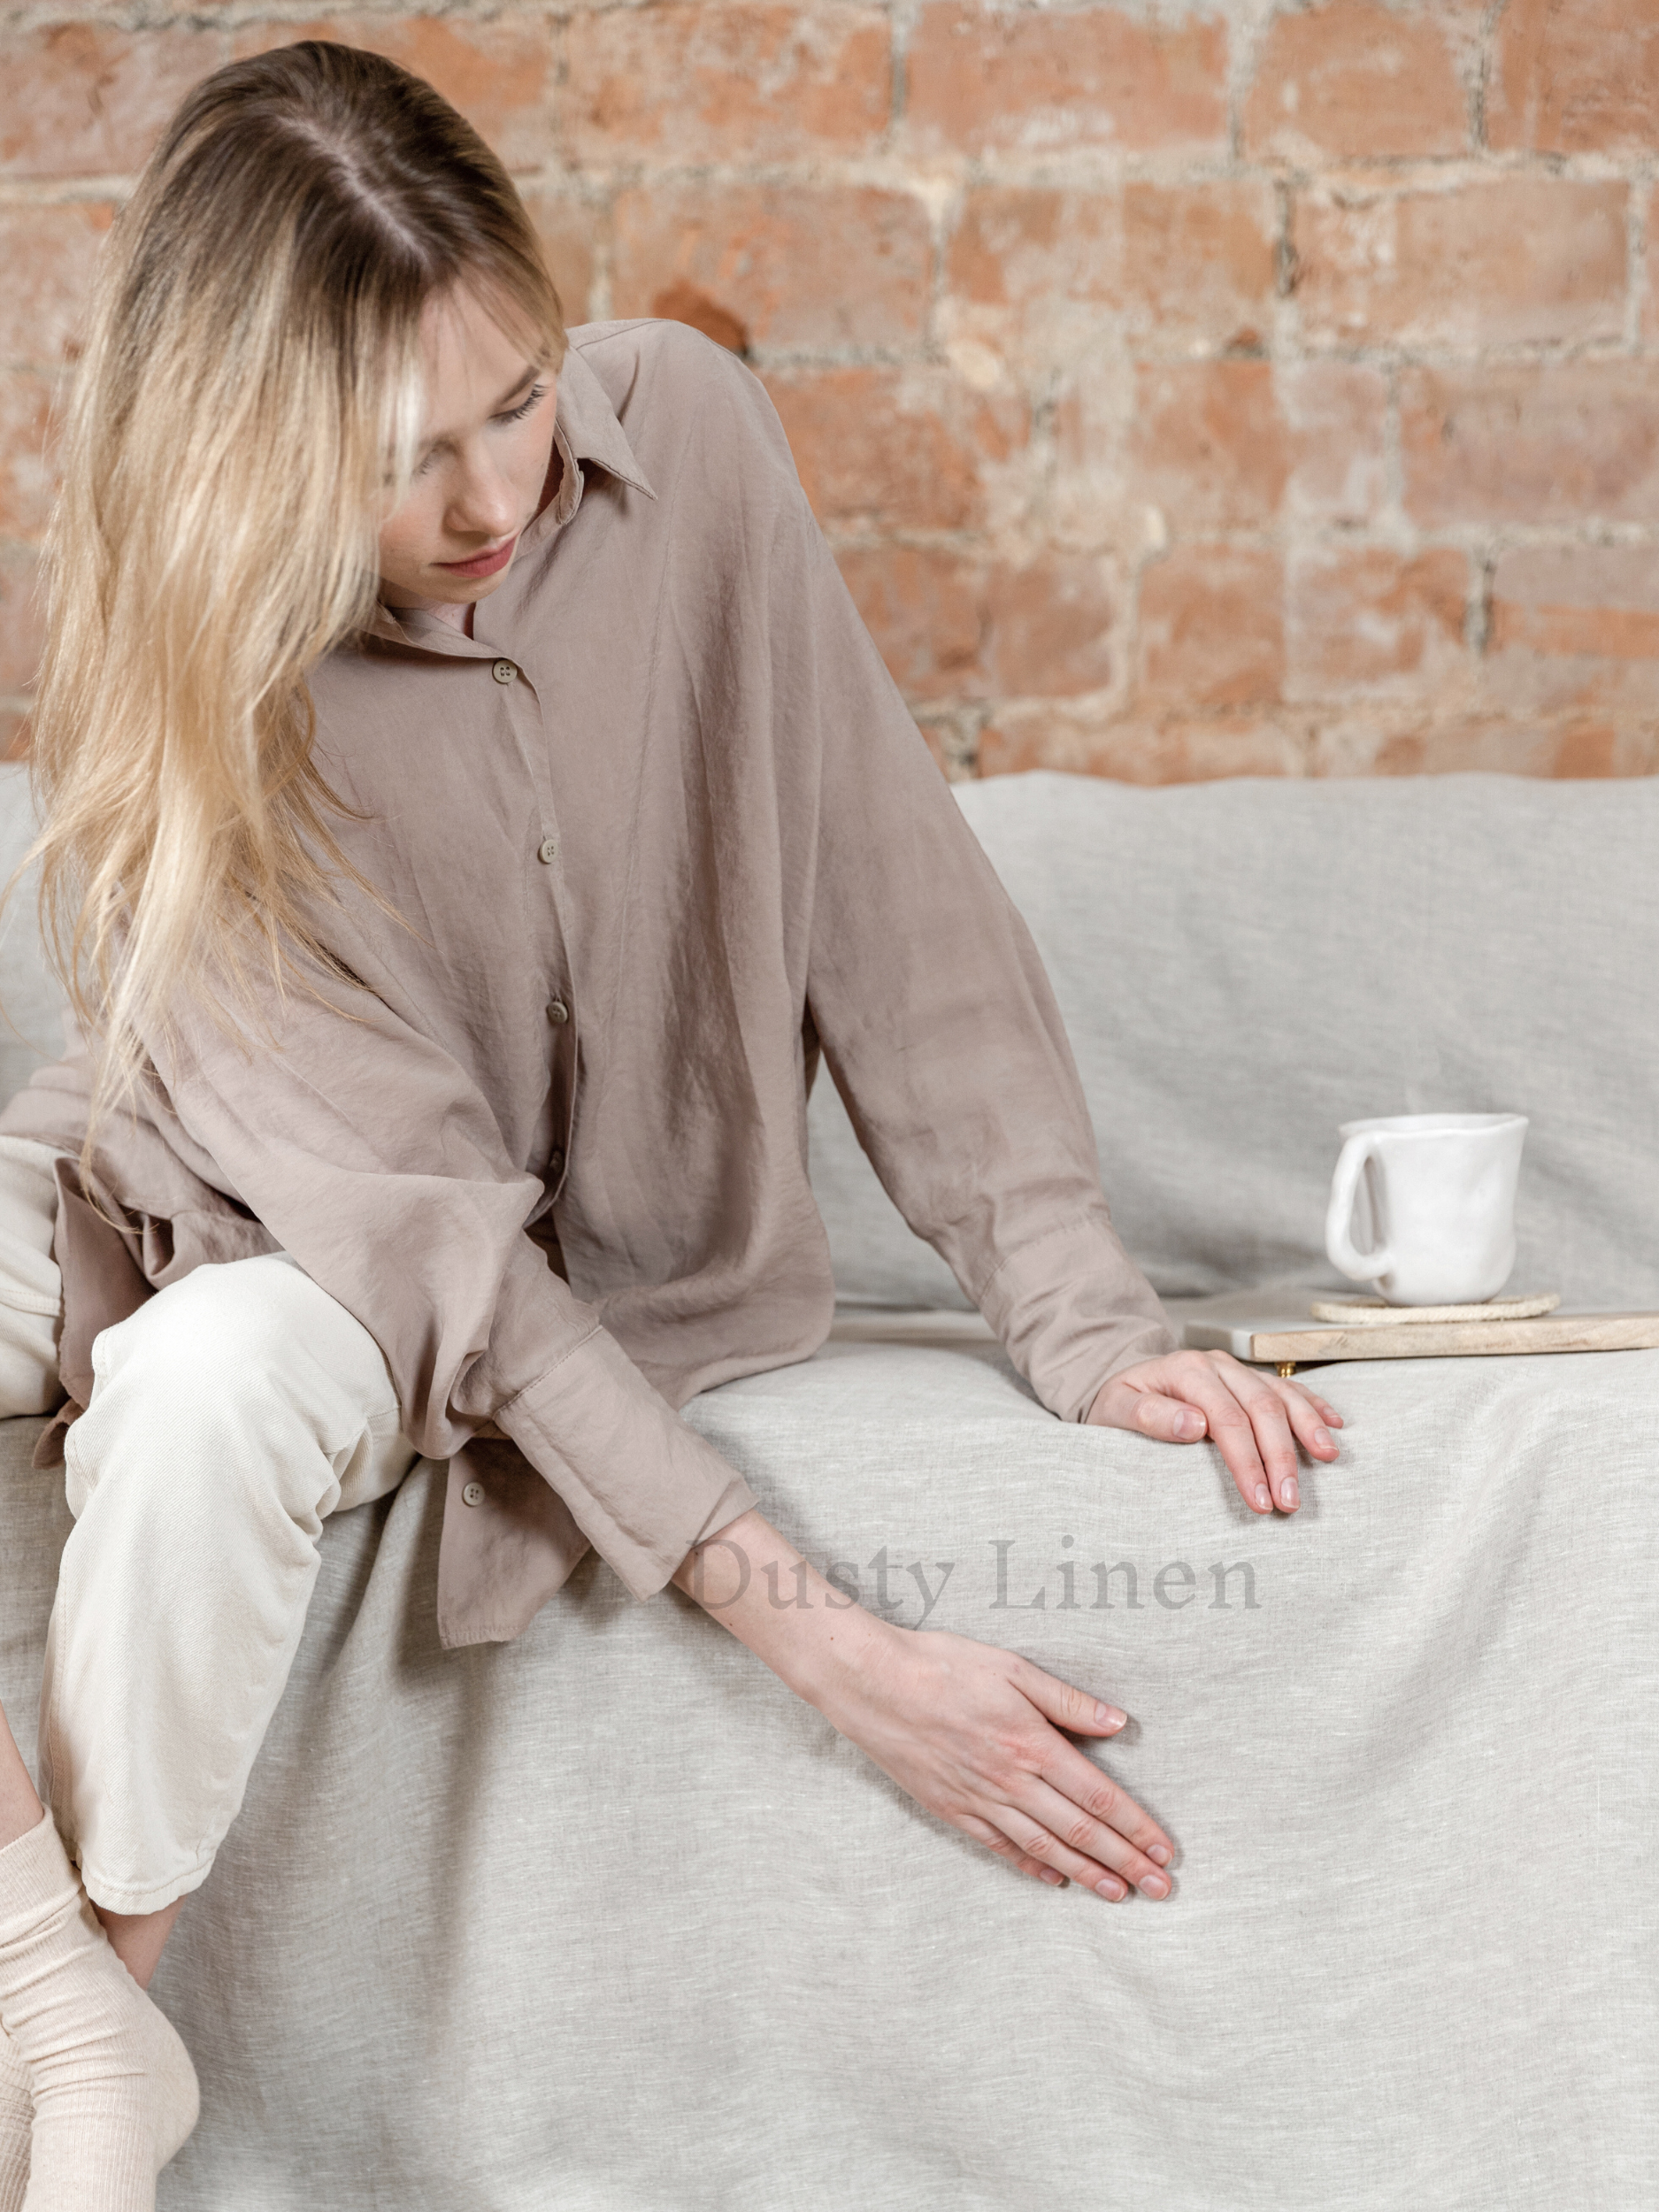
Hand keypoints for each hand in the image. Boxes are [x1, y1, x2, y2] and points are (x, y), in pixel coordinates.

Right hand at [810, 1615, 1173, 1902]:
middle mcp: (1011, 1781)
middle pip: (1079, 1831)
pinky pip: (999, 1847)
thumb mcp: (1012, 1668)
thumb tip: (1118, 1722)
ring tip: (1119, 1895)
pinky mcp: (951, 1809)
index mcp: (1032, 1744)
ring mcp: (979, 1800)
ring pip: (1044, 1848)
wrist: (873, 1684)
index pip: (1099, 1796)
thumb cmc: (943, 1665)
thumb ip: (1067, 1700)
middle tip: (1161, 1890)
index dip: (1136, 1827)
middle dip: (1125, 1862)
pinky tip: (1053, 1879)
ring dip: (1086, 1874)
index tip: (1165, 1850)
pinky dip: (1031, 1867)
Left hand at [1087, 1348, 1340, 1514]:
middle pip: (1262, 1408)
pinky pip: (1289, 1389)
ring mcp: (1237, 1370)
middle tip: (1290, 1501)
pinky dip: (1313, 1407)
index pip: (1226, 1419)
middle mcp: (1217, 1365)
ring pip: (1282, 1395)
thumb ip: (1150, 1416)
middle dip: (1280, 1457)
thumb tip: (1193, 1425)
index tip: (1259, 1500)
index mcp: (1187, 1370)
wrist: (1121, 1386)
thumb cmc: (1118, 1404)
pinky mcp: (1249, 1379)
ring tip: (1327, 1460)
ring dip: (1307, 1429)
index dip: (1246, 1460)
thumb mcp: (1117, 1410)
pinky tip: (1333, 1427)